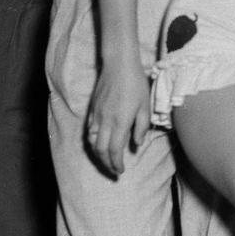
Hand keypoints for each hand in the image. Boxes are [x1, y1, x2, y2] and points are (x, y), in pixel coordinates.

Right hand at [85, 50, 150, 176]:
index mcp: (120, 122)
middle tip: (113, 171)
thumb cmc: (136, 84)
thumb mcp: (145, 106)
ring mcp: (96, 115)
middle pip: (100, 150)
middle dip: (106, 164)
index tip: (120, 171)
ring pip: (91, 141)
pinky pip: (89, 130)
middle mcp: (105, 121)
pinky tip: (99, 143)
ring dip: (98, 154)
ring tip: (106, 160)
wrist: (119, 64)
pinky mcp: (92, 109)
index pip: (114, 150)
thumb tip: (136, 144)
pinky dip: (92, 142)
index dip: (116, 164)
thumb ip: (141, 127)